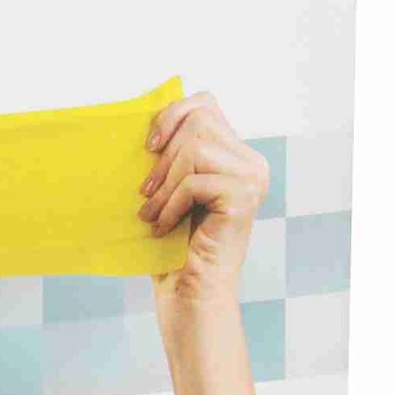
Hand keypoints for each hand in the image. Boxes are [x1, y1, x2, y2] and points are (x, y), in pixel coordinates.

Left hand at [138, 92, 269, 319]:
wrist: (190, 290)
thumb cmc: (174, 237)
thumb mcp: (170, 182)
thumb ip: (170, 147)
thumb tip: (142, 110)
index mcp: (235, 152)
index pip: (204, 104)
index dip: (172, 114)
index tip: (149, 145)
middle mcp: (252, 162)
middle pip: (197, 122)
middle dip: (163, 157)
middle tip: (146, 191)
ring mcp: (252, 179)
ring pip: (195, 149)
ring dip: (164, 184)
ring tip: (150, 212)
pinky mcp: (244, 198)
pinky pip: (194, 182)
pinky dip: (170, 204)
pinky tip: (162, 227)